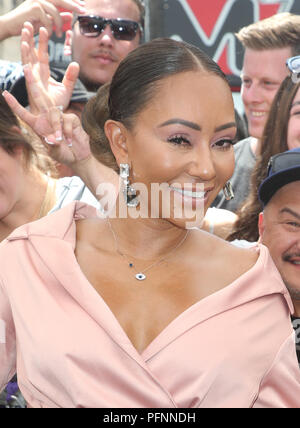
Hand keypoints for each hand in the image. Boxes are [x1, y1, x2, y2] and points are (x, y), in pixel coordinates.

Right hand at [0, 0, 85, 38]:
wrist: (12, 26)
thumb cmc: (28, 23)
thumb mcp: (46, 21)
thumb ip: (57, 18)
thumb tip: (69, 16)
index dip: (73, 1)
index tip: (83, 6)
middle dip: (73, 5)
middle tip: (83, 11)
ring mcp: (36, 1)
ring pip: (55, 11)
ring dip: (59, 24)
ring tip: (59, 35)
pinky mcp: (33, 8)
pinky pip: (48, 19)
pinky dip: (50, 28)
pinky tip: (50, 34)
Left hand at [3, 90, 119, 201]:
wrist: (81, 155)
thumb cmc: (65, 155)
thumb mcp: (55, 152)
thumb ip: (52, 145)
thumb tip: (53, 139)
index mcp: (38, 125)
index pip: (24, 114)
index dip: (15, 104)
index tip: (5, 93)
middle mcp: (47, 119)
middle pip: (39, 98)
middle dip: (32, 82)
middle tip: (25, 67)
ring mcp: (60, 117)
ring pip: (55, 114)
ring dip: (56, 127)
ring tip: (59, 140)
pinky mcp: (71, 119)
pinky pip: (67, 124)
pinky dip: (68, 134)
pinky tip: (70, 141)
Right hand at [21, 22, 77, 112]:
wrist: (54, 120)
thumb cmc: (57, 105)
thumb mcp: (66, 89)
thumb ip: (70, 76)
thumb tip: (75, 63)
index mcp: (43, 73)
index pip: (42, 54)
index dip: (42, 42)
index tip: (44, 28)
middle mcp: (36, 76)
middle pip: (32, 54)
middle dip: (29, 40)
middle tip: (27, 25)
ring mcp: (34, 83)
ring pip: (28, 64)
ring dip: (26, 51)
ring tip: (24, 38)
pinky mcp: (35, 94)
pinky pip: (30, 82)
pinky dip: (28, 73)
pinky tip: (26, 64)